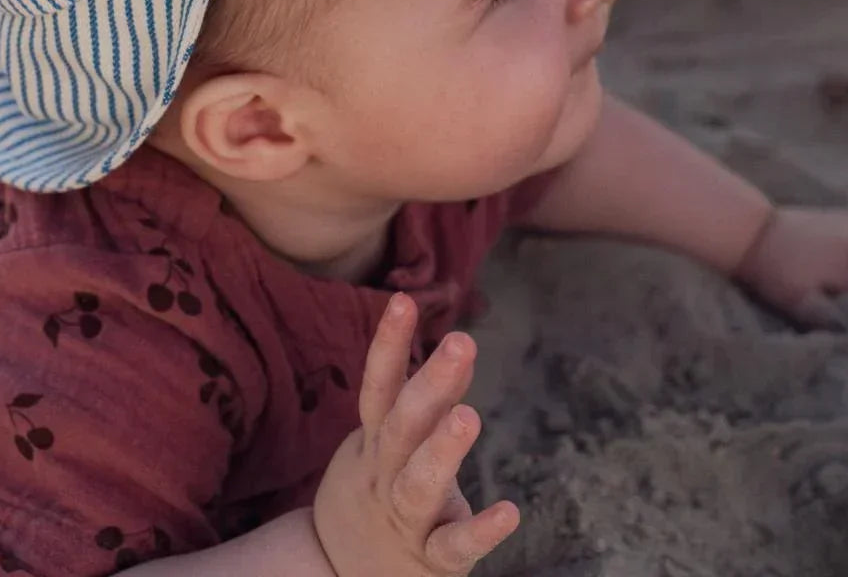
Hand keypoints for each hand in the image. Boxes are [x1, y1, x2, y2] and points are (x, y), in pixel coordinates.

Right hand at [313, 295, 518, 576]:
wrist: (337, 572)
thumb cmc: (379, 488)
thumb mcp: (391, 442)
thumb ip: (429, 400)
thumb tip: (458, 348)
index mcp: (376, 440)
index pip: (379, 385)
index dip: (389, 344)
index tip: (403, 299)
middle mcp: (386, 473)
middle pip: (403, 425)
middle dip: (430, 383)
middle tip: (460, 342)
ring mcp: (405, 516)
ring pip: (418, 484)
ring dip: (441, 451)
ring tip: (469, 417)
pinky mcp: (431, 558)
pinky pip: (453, 545)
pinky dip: (479, 530)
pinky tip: (510, 512)